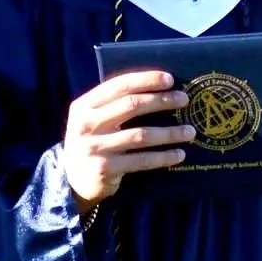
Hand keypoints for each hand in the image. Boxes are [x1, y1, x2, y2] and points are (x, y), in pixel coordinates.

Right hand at [62, 70, 193, 205]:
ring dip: (169, 132)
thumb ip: (114, 105)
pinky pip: (142, 160)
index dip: (146, 80)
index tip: (169, 79)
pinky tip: (179, 154)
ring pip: (141, 135)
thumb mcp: (93, 120)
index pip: (118, 85)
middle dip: (161, 100)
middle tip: (184, 99)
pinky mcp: (105, 169)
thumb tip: (159, 89)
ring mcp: (95, 147)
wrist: (72, 181)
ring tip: (190, 131)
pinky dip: (163, 157)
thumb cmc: (93, 142)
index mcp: (84, 106)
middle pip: (131, 105)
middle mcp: (87, 124)